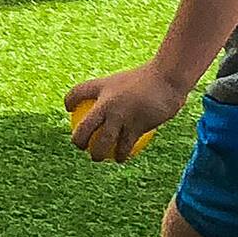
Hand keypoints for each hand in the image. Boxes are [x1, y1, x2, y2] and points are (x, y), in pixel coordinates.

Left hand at [64, 62, 188, 162]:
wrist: (168, 78)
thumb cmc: (151, 77)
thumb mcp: (131, 78)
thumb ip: (119, 91)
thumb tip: (113, 100)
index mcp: (102, 86)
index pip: (78, 93)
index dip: (69, 102)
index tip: (69, 109)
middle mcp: (107, 102)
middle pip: (84, 128)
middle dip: (79, 142)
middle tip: (82, 146)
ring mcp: (121, 116)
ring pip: (102, 143)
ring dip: (98, 154)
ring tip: (100, 157)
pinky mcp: (136, 126)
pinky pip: (125, 146)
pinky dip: (121, 154)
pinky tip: (122, 158)